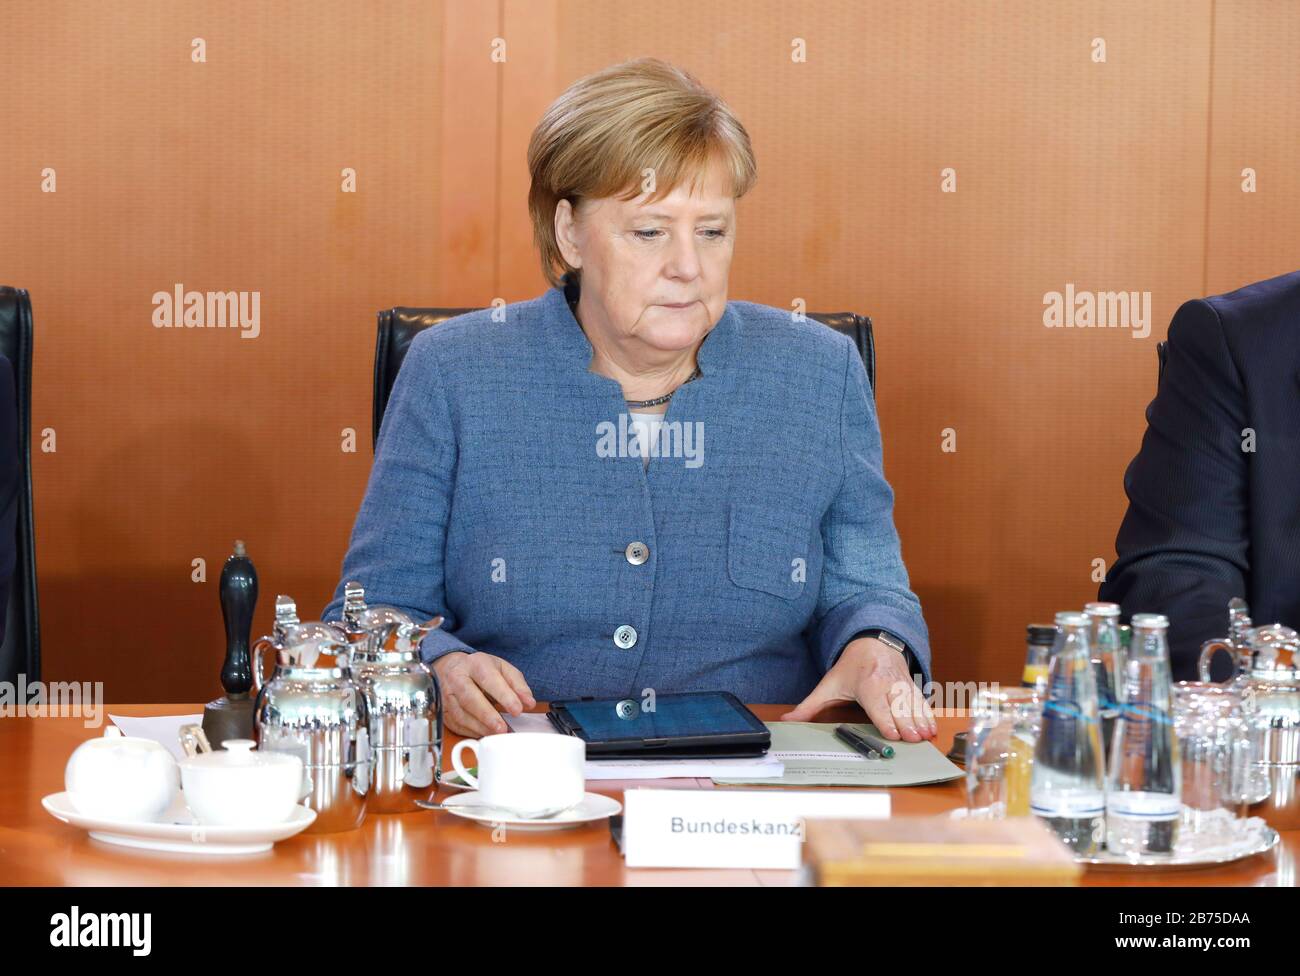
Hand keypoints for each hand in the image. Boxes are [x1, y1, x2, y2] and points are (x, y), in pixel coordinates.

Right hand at [433, 651, 535, 737]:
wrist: (449, 668)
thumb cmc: (479, 669)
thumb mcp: (501, 669)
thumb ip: (517, 685)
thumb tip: (529, 703)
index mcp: (474, 664)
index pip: (489, 679)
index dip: (504, 696)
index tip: (517, 709)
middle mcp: (457, 678)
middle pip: (470, 698)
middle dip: (487, 715)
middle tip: (503, 728)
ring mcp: (447, 695)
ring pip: (461, 714)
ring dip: (480, 727)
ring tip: (497, 734)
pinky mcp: (442, 710)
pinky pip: (456, 724)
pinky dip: (472, 732)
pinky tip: (485, 733)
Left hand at [780, 637, 935, 740]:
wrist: (874, 644)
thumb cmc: (851, 668)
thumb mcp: (829, 684)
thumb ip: (810, 706)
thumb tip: (788, 720)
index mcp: (867, 684)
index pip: (877, 704)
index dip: (885, 720)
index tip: (893, 735)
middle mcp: (887, 684)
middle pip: (899, 707)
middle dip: (907, 724)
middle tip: (914, 741)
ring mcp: (902, 685)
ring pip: (913, 704)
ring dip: (921, 721)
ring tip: (926, 737)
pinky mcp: (912, 687)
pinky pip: (922, 702)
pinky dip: (928, 715)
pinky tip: (933, 729)